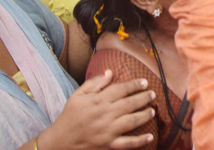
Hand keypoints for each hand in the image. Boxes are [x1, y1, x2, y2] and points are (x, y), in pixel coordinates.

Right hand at [40, 70, 154, 149]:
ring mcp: (108, 131)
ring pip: (132, 121)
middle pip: (130, 103)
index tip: (145, 82)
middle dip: (144, 98)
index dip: (135, 85)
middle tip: (153, 94)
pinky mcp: (108, 145)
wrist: (60, 141)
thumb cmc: (69, 116)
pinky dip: (140, 141)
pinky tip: (150, 136)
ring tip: (153, 111)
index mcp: (98, 101)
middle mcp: (105, 114)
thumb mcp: (78, 95)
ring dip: (145, 115)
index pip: (121, 89)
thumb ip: (94, 83)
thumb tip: (109, 72)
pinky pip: (127, 143)